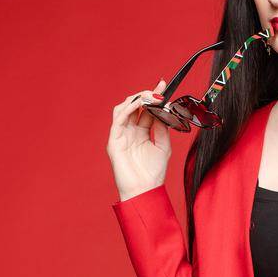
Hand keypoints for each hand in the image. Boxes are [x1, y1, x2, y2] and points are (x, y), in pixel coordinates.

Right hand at [106, 80, 171, 200]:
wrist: (144, 191)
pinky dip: (128, 108)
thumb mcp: (163, 146)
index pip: (146, 110)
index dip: (154, 96)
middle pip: (135, 106)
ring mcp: (121, 135)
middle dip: (147, 95)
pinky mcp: (114, 140)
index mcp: (141, 133)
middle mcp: (130, 132)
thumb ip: (162, 127)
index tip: (163, 85)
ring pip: (124, 108)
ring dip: (137, 99)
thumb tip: (164, 109)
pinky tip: (140, 104)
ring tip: (150, 97)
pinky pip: (119, 119)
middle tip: (159, 91)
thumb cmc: (153, 174)